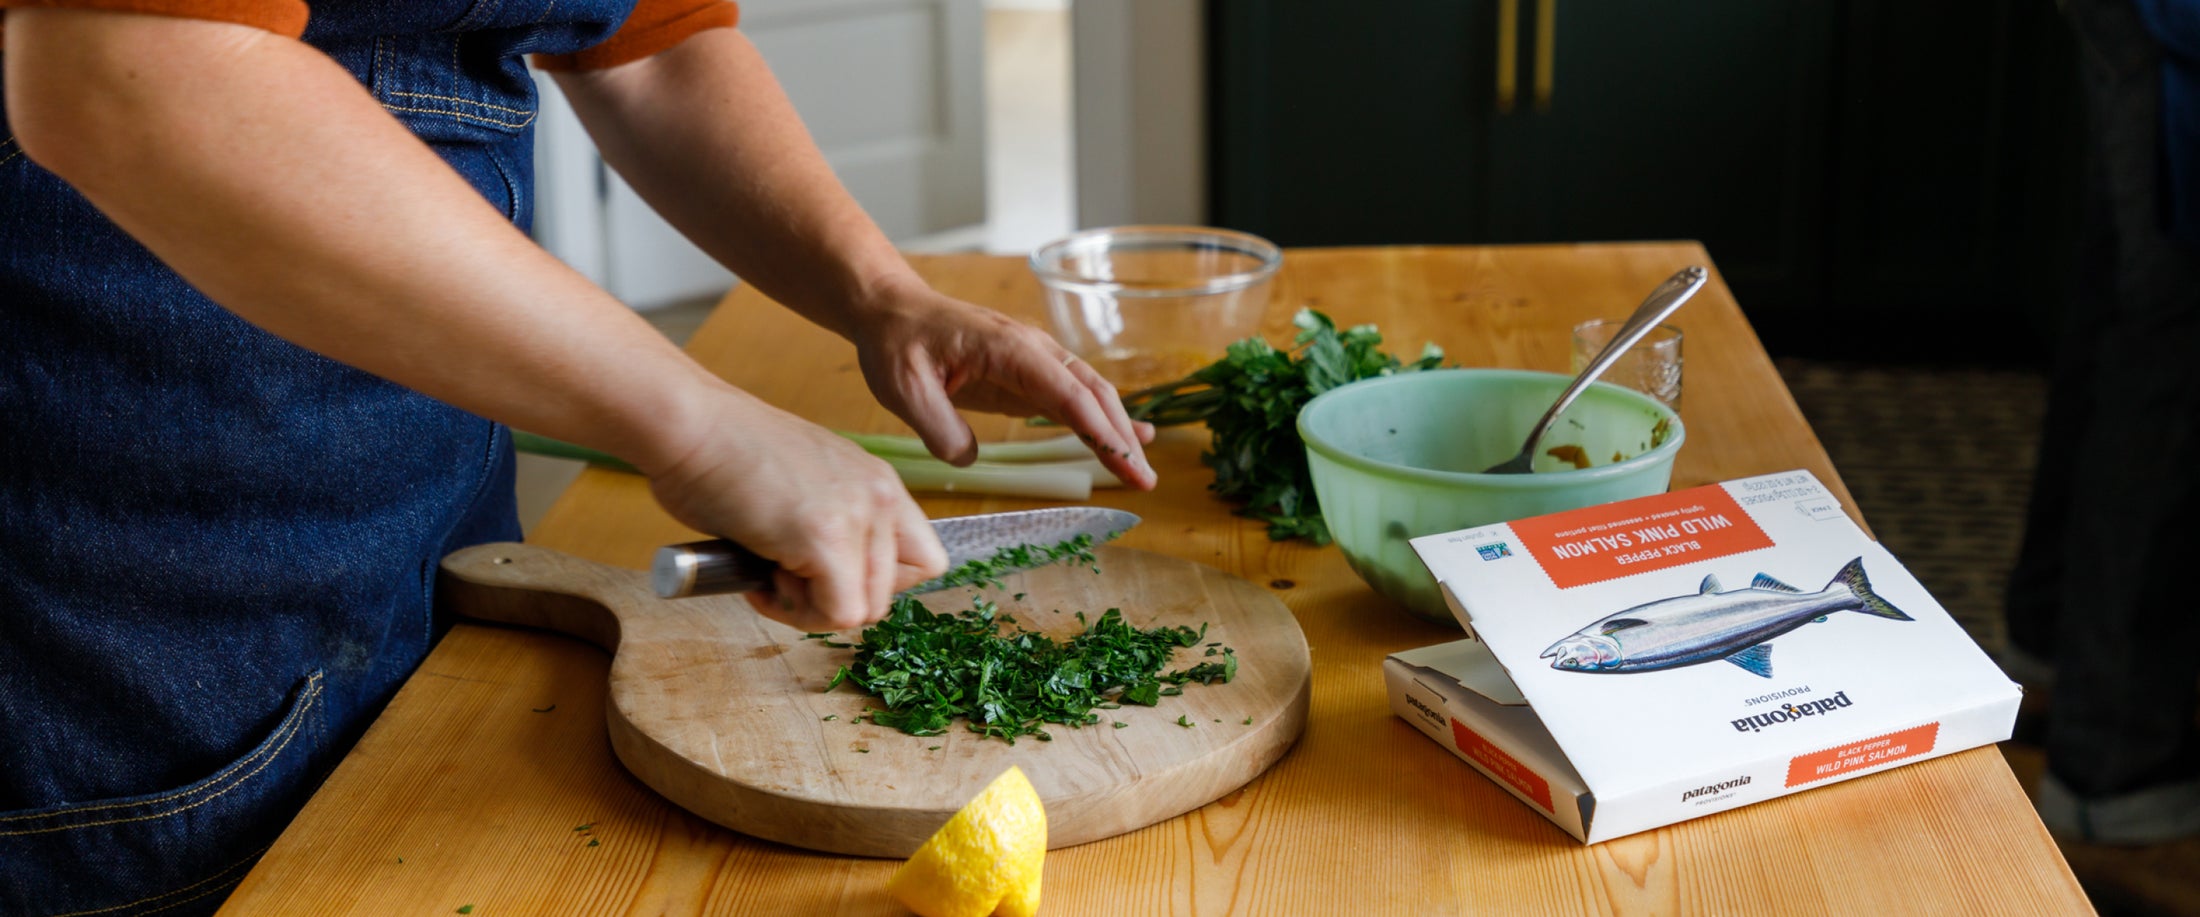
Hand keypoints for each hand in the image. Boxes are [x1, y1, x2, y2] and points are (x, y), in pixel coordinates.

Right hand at [645, 387, 947, 630]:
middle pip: (896, 589)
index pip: (922, 558)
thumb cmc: (722, 455)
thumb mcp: (803, 485)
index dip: (876, 581)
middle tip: (788, 576)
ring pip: (867, 608)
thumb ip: (831, 525)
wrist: (689, 425)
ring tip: (769, 573)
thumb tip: (823, 582)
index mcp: (878, 482)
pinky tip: (760, 581)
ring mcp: (858, 515)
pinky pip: (836, 613)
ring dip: (815, 608)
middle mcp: (879, 495)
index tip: (825, 574)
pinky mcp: (826, 539)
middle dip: (840, 599)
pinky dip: (795, 612)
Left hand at [850, 281, 1157, 488]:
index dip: (1100, 430)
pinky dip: (1101, 423)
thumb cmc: (897, 344)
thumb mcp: (903, 389)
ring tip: (1142, 471)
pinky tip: (1125, 443)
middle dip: (1122, 437)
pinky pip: (1073, 400)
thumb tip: (970, 458)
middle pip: (1091, 394)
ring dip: (1117, 433)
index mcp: (1008, 348)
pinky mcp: (1027, 377)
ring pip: (1089, 396)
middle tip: (1144, 480)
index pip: (1067, 392)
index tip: (1126, 461)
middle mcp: (1032, 350)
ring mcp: (1034, 361)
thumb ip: (938, 426)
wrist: (892, 312)